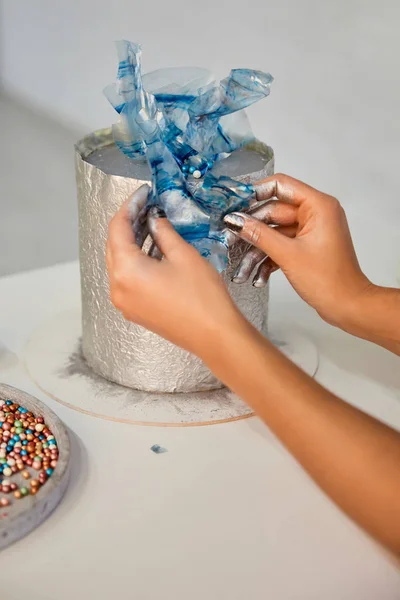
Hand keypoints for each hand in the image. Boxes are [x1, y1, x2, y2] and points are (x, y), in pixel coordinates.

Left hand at [106, 185, 241, 356]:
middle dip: (128, 223)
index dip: (129, 206)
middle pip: (114, 245)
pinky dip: (135, 261)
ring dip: (132, 242)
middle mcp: (117, 287)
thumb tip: (154, 219)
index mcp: (125, 270)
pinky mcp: (134, 311)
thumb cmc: (202, 297)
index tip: (143, 193)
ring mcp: (124, 302)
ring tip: (151, 224)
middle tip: (147, 206)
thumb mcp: (183, 255)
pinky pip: (127, 279)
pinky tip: (152, 250)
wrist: (214, 336)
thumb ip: (163, 232)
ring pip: (119, 263)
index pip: (117, 228)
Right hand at [224, 173, 371, 327]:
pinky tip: (258, 277)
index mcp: (318, 206)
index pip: (281, 185)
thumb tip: (234, 220)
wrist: (347, 306)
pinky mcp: (306, 246)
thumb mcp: (288, 255)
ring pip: (274, 232)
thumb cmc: (329, 280)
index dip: (255, 193)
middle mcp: (315, 213)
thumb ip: (259, 234)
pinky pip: (281, 244)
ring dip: (257, 251)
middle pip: (273, 212)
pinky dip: (268, 259)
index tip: (234, 205)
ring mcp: (310, 231)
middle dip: (251, 231)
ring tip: (242, 271)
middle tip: (230, 242)